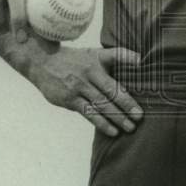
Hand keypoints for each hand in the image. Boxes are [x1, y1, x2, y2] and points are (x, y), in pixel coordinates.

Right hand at [0, 32, 142, 135]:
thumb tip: (141, 59)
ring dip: (116, 118)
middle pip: (109, 92)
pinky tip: (112, 131)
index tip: (141, 99)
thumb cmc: (77, 59)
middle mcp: (87, 76)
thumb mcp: (96, 53)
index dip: (128, 88)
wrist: (43, 62)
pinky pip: (88, 113)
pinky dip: (101, 123)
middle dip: (125, 106)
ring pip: (100, 105)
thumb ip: (119, 55)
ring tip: (130, 128)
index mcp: (96, 63)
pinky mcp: (69, 101)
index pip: (115, 75)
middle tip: (139, 118)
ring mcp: (77, 89)